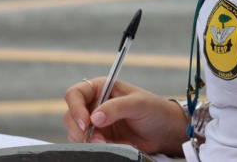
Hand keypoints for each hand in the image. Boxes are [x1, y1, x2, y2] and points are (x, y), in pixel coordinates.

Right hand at [62, 77, 187, 155]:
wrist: (165, 132)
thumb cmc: (155, 110)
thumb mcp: (138, 104)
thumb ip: (116, 108)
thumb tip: (94, 118)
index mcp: (100, 88)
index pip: (75, 94)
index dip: (75, 108)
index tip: (86, 122)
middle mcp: (94, 104)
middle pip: (70, 115)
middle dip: (80, 129)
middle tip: (98, 138)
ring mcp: (96, 122)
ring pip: (75, 132)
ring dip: (88, 140)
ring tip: (108, 142)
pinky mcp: (100, 138)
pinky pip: (87, 144)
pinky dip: (95, 147)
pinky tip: (111, 145)